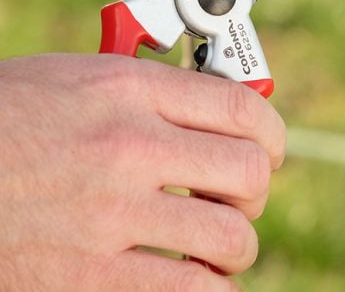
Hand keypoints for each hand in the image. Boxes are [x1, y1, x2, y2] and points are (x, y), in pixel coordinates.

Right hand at [0, 54, 286, 290]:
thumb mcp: (67, 81)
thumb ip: (140, 91)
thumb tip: (206, 107)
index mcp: (123, 89)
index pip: (241, 106)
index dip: (270, 134)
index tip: (268, 151)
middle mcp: (126, 145)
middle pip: (247, 173)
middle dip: (252, 195)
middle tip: (234, 205)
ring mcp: (110, 213)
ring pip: (230, 238)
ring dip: (233, 249)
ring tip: (214, 250)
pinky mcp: (90, 278)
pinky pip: (191, 291)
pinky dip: (208, 291)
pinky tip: (194, 283)